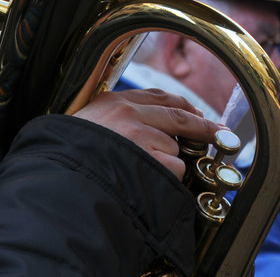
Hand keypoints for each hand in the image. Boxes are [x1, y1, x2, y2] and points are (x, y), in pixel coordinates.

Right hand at [72, 88, 223, 179]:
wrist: (60, 177)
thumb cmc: (68, 157)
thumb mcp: (86, 126)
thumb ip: (114, 121)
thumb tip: (146, 126)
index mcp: (112, 102)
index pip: (157, 95)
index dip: (182, 104)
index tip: (197, 111)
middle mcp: (129, 113)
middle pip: (178, 114)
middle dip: (203, 124)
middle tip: (219, 131)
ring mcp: (141, 136)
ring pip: (174, 147)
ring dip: (168, 161)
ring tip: (142, 174)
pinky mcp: (152, 159)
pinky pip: (174, 168)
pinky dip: (167, 178)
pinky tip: (146, 183)